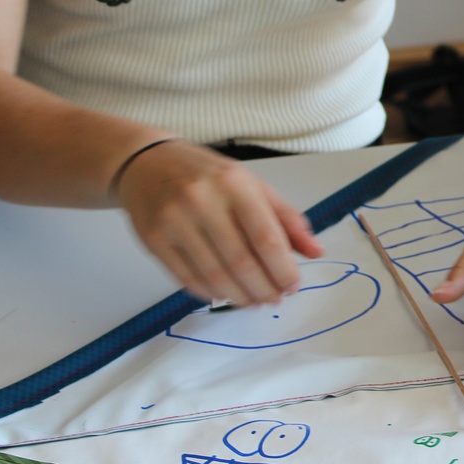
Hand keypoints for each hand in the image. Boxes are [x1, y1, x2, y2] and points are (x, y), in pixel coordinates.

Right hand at [115, 141, 321, 307]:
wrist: (147, 162)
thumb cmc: (208, 176)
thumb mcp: (252, 185)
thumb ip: (286, 219)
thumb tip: (316, 251)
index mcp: (235, 184)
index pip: (266, 237)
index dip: (283, 269)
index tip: (293, 286)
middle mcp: (202, 200)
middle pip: (241, 262)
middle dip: (264, 289)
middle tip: (274, 299)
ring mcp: (174, 220)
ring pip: (214, 275)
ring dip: (239, 296)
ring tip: (253, 300)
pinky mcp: (153, 239)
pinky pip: (186, 278)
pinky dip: (210, 293)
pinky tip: (224, 294)